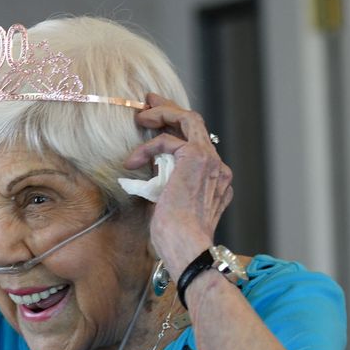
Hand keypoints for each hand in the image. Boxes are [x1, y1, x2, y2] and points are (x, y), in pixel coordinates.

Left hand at [125, 93, 233, 274]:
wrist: (186, 247)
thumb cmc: (175, 237)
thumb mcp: (170, 204)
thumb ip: (168, 183)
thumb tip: (150, 169)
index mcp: (215, 179)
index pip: (196, 142)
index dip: (176, 127)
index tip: (156, 120)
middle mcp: (218, 167)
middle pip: (196, 124)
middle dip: (170, 108)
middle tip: (148, 102)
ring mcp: (211, 162)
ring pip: (189, 120)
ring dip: (162, 114)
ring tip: (140, 117)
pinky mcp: (196, 160)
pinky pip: (169, 140)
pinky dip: (147, 147)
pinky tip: (132, 161)